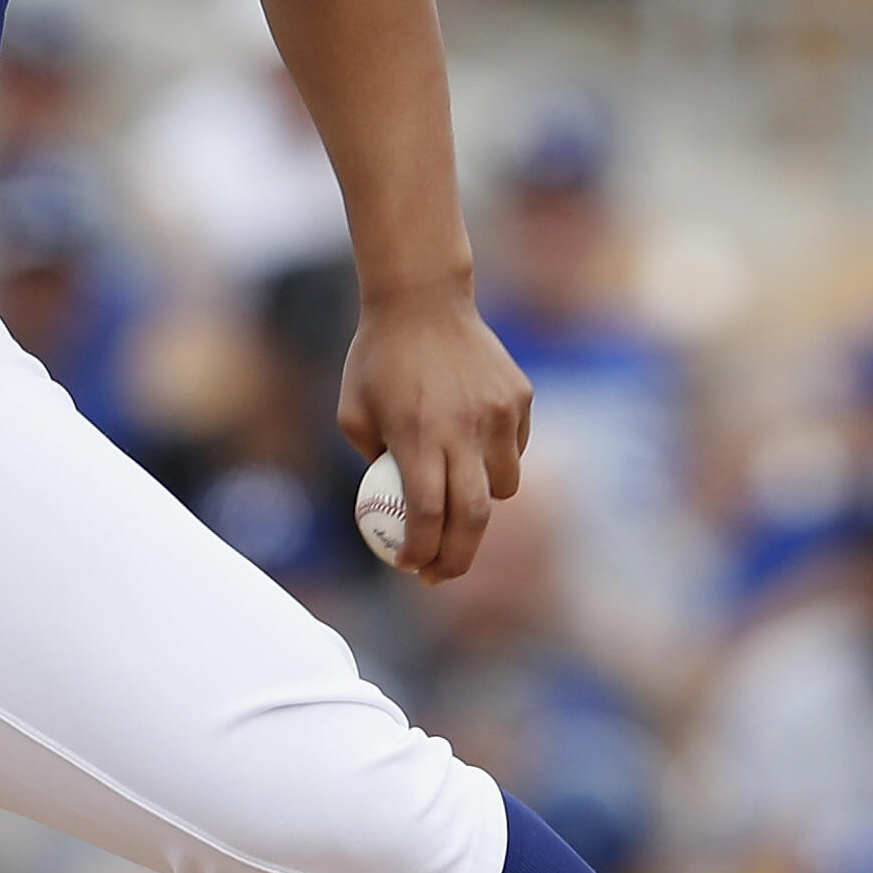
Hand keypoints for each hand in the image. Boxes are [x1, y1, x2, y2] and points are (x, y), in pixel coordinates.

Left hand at [336, 284, 530, 583]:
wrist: (422, 299)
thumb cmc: (376, 359)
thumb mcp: (352, 414)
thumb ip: (373, 463)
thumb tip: (390, 511)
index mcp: (417, 434)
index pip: (428, 514)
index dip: (421, 551)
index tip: (409, 568)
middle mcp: (463, 428)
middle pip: (474, 517)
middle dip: (459, 558)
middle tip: (441, 573)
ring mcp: (498, 414)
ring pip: (502, 488)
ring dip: (479, 505)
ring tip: (455, 498)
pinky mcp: (519, 399)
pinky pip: (513, 450)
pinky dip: (494, 462)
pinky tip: (470, 443)